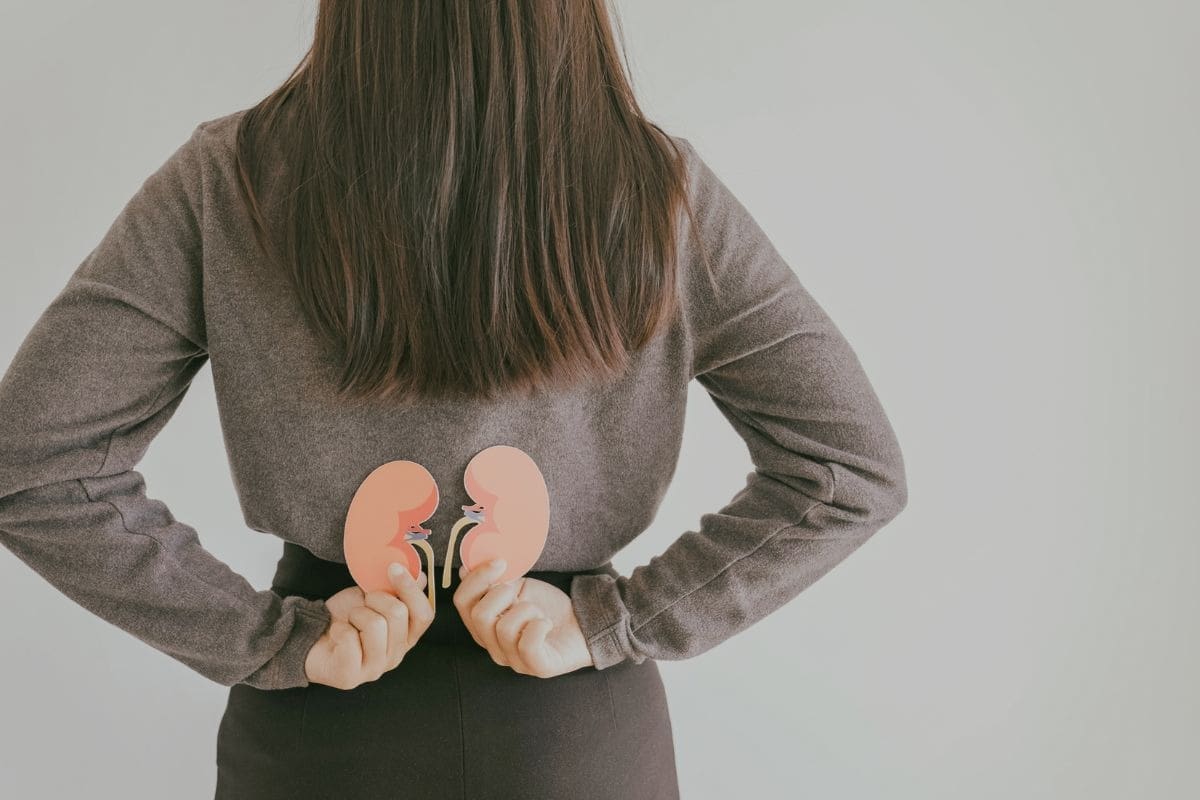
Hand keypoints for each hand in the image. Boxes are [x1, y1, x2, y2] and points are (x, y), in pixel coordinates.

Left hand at [304, 563, 434, 689]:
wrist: (312, 636)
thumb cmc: (345, 617)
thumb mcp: (373, 597)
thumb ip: (398, 590)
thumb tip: (421, 576)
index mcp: (406, 637)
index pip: (424, 614)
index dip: (411, 590)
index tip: (393, 568)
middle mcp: (395, 656)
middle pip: (398, 614)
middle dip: (376, 598)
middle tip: (363, 603)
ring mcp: (374, 669)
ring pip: (375, 625)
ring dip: (356, 614)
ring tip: (350, 621)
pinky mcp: (350, 677)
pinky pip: (349, 638)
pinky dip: (339, 628)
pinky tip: (337, 634)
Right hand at [453, 558, 594, 677]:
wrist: (582, 623)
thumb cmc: (547, 607)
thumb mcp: (518, 589)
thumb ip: (493, 582)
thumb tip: (466, 568)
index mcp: (484, 626)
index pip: (461, 602)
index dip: (476, 579)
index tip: (499, 562)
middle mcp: (493, 647)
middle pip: (478, 615)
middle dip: (501, 593)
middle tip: (518, 590)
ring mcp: (514, 661)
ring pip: (504, 629)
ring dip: (526, 609)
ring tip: (537, 611)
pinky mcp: (538, 667)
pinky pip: (528, 645)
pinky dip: (539, 626)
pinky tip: (546, 622)